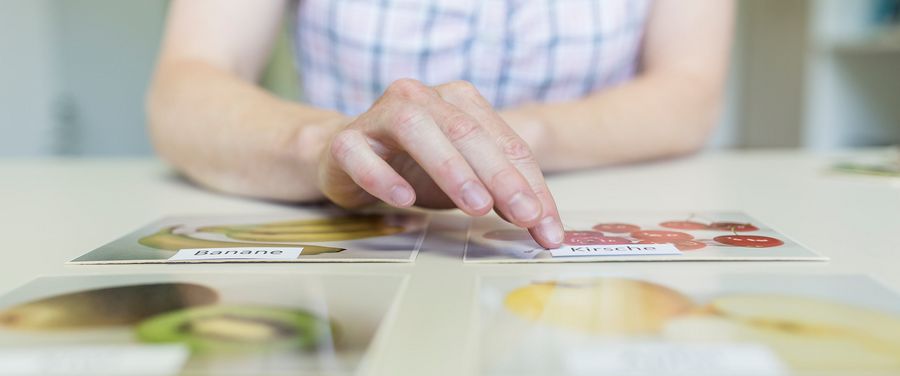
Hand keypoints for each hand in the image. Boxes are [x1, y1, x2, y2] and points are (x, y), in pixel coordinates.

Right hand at [317, 79, 563, 247]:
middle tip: (524, 214)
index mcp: (460, 101)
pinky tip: (404, 199)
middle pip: (467, 132)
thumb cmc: (412, 164)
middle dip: (501, 177)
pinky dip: (384, 177)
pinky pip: (362, 155)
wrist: (346, 156)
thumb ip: (502, 193)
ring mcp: (381, 115)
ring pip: (417, 130)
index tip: (546, 225)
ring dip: (451, 169)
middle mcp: (422, 98)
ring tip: (477, 205)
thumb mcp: (466, 177)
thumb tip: (542, 224)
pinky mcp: (347, 140)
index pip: (504, 142)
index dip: (531, 184)